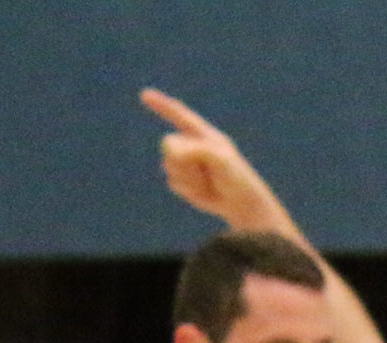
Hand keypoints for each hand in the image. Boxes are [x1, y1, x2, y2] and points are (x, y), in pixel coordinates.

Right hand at [141, 87, 286, 232]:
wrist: (241, 204)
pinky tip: (203, 192)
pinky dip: (188, 189)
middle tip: (206, 170)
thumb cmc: (236, 178)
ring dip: (189, 178)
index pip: (180, 115)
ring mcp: (185, 163)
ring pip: (169, 165)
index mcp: (203, 134)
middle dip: (183, 160)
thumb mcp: (221, 160)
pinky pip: (173, 182)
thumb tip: (172, 152)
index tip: (145, 95)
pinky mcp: (183, 181)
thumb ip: (197, 151)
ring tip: (208, 182)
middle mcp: (191, 146)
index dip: (162, 105)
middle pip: (168, 145)